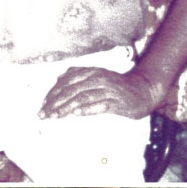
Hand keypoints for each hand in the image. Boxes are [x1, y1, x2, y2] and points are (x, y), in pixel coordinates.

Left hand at [40, 67, 162, 120]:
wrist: (143, 89)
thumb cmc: (117, 86)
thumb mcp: (97, 76)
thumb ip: (79, 76)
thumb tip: (59, 78)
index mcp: (90, 72)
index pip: (66, 82)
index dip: (52, 93)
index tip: (43, 105)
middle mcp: (97, 78)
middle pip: (71, 90)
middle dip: (54, 103)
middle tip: (43, 114)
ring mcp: (107, 90)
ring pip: (82, 97)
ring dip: (66, 107)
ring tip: (54, 116)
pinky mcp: (116, 102)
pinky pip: (99, 105)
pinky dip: (87, 109)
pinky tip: (76, 113)